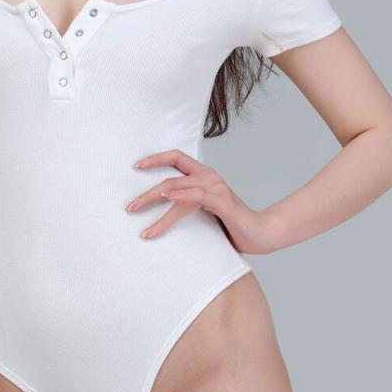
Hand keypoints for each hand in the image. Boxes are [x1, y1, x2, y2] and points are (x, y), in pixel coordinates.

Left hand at [125, 150, 275, 252]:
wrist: (262, 234)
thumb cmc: (232, 225)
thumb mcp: (206, 213)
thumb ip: (189, 206)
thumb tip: (163, 212)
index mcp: (205, 176)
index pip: (177, 157)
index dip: (156, 158)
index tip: (136, 166)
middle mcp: (210, 178)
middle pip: (171, 174)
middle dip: (147, 190)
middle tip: (129, 206)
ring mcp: (216, 188)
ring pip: (177, 186)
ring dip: (153, 198)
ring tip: (136, 211)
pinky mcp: (222, 202)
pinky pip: (195, 197)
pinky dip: (178, 197)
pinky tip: (166, 200)